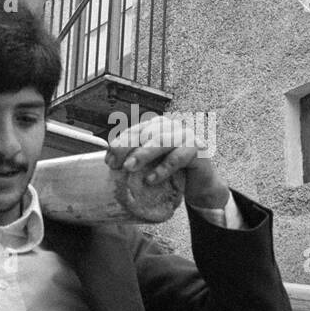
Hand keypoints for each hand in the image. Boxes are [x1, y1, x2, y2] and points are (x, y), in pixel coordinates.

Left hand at [106, 115, 228, 208]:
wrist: (201, 185)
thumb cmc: (173, 172)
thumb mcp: (152, 162)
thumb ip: (136, 156)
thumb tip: (109, 160)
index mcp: (159, 125)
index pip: (136, 130)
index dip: (121, 142)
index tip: (108, 159)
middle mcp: (172, 126)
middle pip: (146, 133)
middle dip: (127, 147)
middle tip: (114, 163)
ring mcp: (186, 135)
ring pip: (161, 141)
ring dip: (143, 154)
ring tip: (128, 168)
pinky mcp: (198, 149)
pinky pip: (178, 157)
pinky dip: (163, 168)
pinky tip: (151, 179)